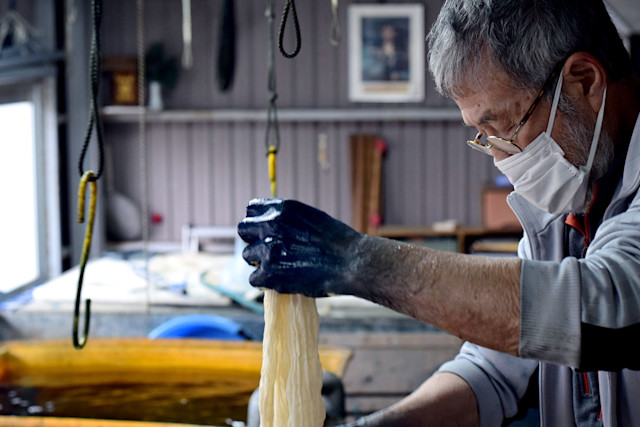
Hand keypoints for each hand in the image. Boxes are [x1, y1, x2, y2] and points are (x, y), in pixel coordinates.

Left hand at [237, 199, 363, 297]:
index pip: (251, 209)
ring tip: (281, 268)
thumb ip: (287, 220)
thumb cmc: (338, 241)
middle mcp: (271, 225)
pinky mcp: (269, 274)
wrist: (352, 261)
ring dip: (260, 262)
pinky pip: (254, 279)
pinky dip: (266, 283)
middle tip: (270, 251)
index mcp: (281, 208)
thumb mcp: (311, 217)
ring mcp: (267, 249)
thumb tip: (271, 226)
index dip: (258, 222)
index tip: (266, 232)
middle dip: (254, 240)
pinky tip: (282, 281)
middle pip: (243, 230)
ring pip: (247, 255)